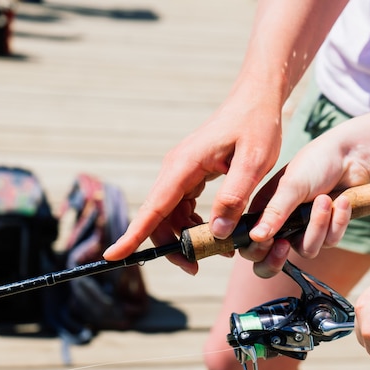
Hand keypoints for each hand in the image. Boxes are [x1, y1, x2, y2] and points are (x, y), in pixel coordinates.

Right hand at [103, 88, 283, 273]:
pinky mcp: (191, 175)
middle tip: (195, 269)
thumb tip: (216, 232)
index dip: (132, 235)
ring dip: (186, 238)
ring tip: (216, 253)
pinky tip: (216, 232)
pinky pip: (182, 207)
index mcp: (184, 165)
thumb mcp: (254, 162)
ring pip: (170, 215)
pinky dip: (194, 225)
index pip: (153, 207)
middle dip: (171, 246)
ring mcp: (181, 172)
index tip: (113, 256)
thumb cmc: (256, 126)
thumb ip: (234, 196)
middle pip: (158, 218)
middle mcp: (175, 169)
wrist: (256, 100)